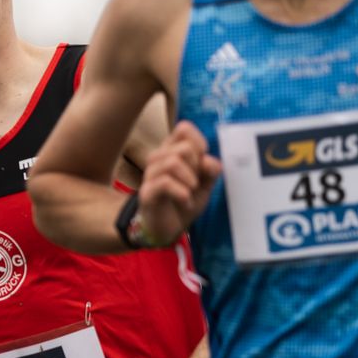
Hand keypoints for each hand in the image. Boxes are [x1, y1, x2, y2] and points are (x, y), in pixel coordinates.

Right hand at [138, 122, 220, 244]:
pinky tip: (186, 203)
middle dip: (197, 167)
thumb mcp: (205, 185)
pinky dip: (182, 194)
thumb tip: (209, 161)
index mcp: (172, 150)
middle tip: (196, 183)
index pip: (183, 129)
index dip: (198, 143)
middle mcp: (158, 158)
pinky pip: (166, 182)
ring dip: (190, 181)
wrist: (168, 228)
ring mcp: (150, 174)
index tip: (202, 163)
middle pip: (184, 148)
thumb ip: (210, 170)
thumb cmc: (184, 201)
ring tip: (191, 193)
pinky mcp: (147, 192)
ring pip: (173, 162)